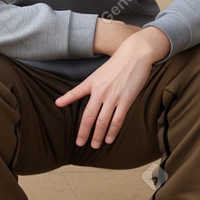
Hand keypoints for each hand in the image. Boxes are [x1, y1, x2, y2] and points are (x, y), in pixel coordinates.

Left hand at [55, 23, 169, 148]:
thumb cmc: (117, 64)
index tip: (64, 118)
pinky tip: (110, 138)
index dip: (68, 106)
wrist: (135, 54)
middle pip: (90, 116)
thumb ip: (83, 88)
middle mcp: (101, 91)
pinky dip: (113, 131)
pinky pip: (118, 119)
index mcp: (92, 83)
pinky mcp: (126, 100)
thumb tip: (65, 99)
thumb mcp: (97, 74)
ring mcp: (114, 96)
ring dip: (99, 135)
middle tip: (80, 143)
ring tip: (95, 145)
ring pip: (103, 121)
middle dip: (84, 132)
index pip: (76, 97)